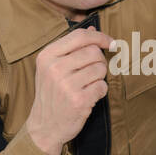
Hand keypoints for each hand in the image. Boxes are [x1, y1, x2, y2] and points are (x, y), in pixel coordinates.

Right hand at [26, 27, 113, 154]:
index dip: (100, 36)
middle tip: (91, 74)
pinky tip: (88, 97)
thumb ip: (71, 48)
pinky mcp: (78, 100)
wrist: (44, 126)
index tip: (111, 42)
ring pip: (100, 69)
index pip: (80, 36)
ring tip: (86, 86)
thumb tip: (92, 28)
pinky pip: (102, 86)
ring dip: (99, 78)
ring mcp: (66, 85)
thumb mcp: (52, 67)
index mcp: (47, 56)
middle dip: (99, 61)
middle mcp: (55, 68)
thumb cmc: (52, 94)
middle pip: (94, 52)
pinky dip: (100, 91)